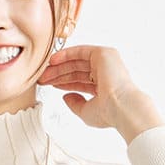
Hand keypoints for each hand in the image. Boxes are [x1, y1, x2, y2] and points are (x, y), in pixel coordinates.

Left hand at [36, 44, 163, 140]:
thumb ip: (75, 103)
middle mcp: (106, 71)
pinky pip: (81, 51)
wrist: (121, 107)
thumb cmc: (108, 113)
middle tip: (43, 79)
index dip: (64, 82)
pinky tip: (53, 60)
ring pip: (77, 61)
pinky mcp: (103, 53)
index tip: (51, 85)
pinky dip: (66, 54)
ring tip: (44, 72)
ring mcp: (105, 61)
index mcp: (105, 85)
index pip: (80, 81)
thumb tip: (65, 96)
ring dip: (60, 66)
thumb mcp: (86, 111)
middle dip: (59, 74)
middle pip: (77, 70)